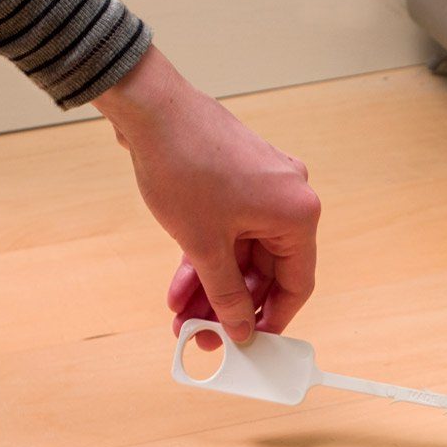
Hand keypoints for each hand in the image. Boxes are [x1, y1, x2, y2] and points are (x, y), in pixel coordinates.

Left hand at [95, 46, 319, 349]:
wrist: (148, 105)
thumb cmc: (183, 163)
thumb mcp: (204, 245)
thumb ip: (226, 294)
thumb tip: (241, 327)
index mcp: (297, 214)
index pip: (297, 283)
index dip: (274, 318)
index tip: (252, 341)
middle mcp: (290, 199)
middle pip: (267, 270)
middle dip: (232, 304)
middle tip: (207, 333)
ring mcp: (265, 187)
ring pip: (244, 253)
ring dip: (214, 285)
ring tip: (184, 314)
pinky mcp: (240, 179)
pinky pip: (232, 231)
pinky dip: (209, 256)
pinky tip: (181, 284)